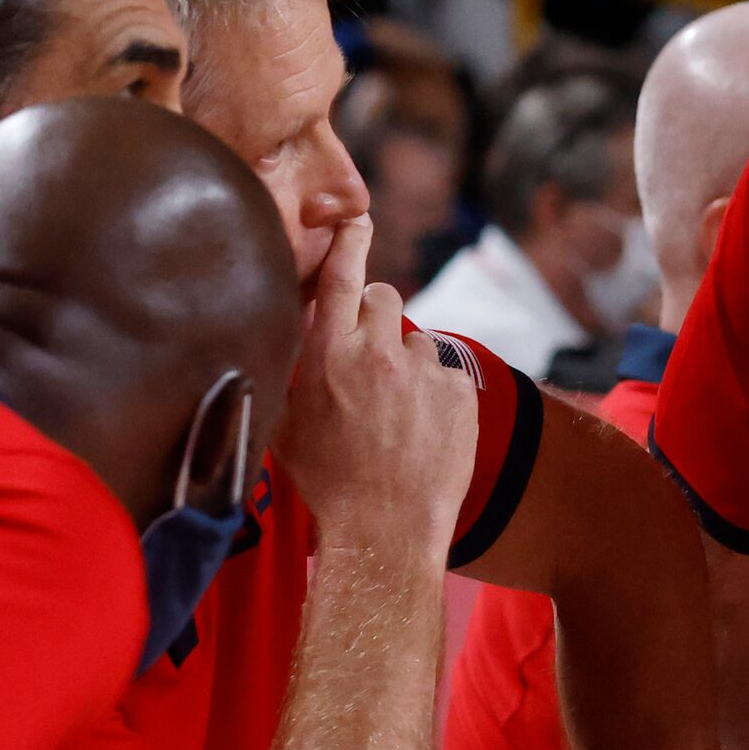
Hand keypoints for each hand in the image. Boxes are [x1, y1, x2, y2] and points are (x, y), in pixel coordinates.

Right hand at [280, 216, 475, 555]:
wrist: (387, 531)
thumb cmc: (329, 485)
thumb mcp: (288, 426)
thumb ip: (293, 373)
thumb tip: (290, 342)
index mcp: (329, 355)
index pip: (341, 275)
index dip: (350, 240)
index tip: (358, 218)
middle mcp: (378, 352)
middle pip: (384, 295)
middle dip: (375, 317)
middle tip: (370, 359)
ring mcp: (424, 372)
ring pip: (416, 341)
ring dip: (406, 363)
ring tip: (396, 414)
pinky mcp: (460, 392)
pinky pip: (445, 375)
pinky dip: (434, 395)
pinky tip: (421, 432)